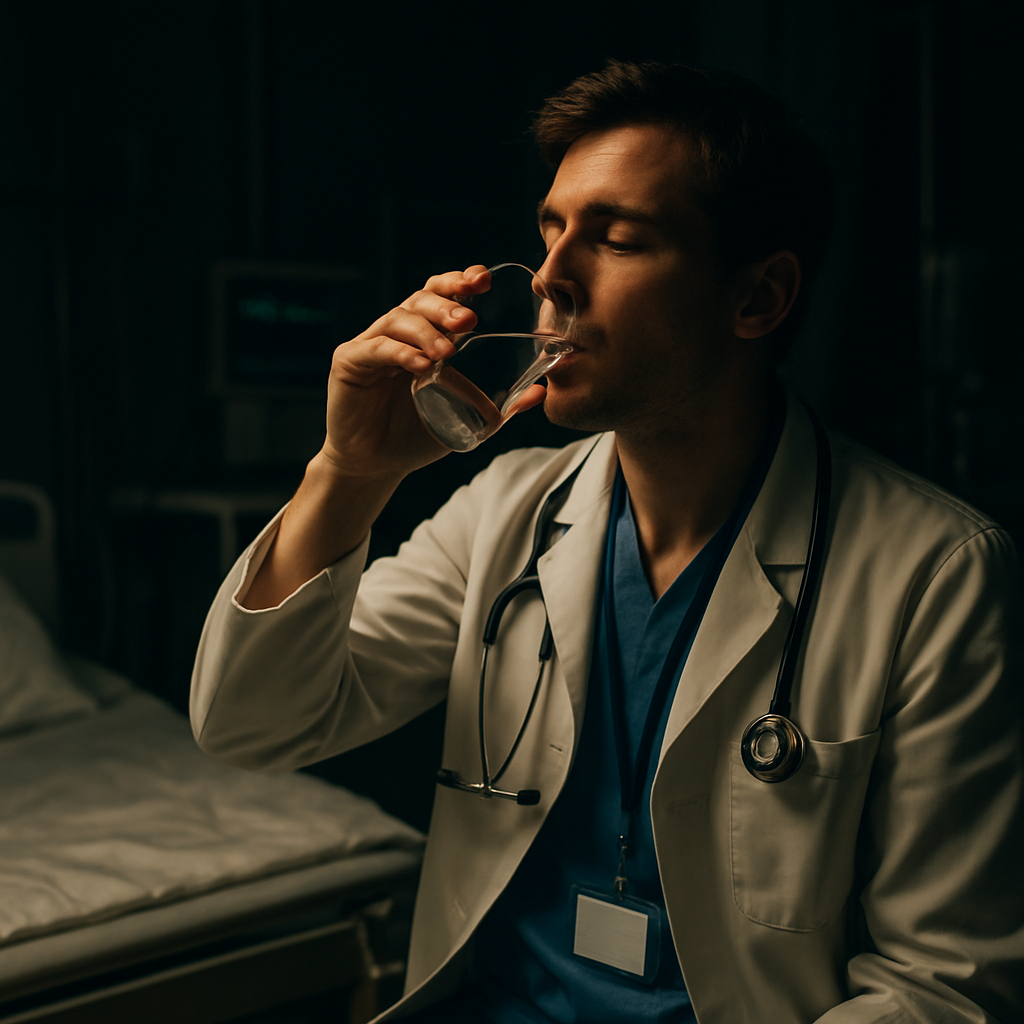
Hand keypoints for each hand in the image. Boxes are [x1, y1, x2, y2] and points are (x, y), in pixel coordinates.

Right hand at [319, 265, 491, 481]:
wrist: (376, 467)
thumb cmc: (416, 437)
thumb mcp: (464, 417)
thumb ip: (500, 407)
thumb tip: (540, 392)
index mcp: (423, 336)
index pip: (440, 296)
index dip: (459, 282)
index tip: (482, 279)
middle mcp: (396, 333)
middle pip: (420, 300)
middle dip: (446, 304)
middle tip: (469, 320)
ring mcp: (370, 344)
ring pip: (398, 319)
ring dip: (426, 331)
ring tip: (448, 351)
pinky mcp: (348, 362)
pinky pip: (376, 349)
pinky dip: (400, 353)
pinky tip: (421, 365)